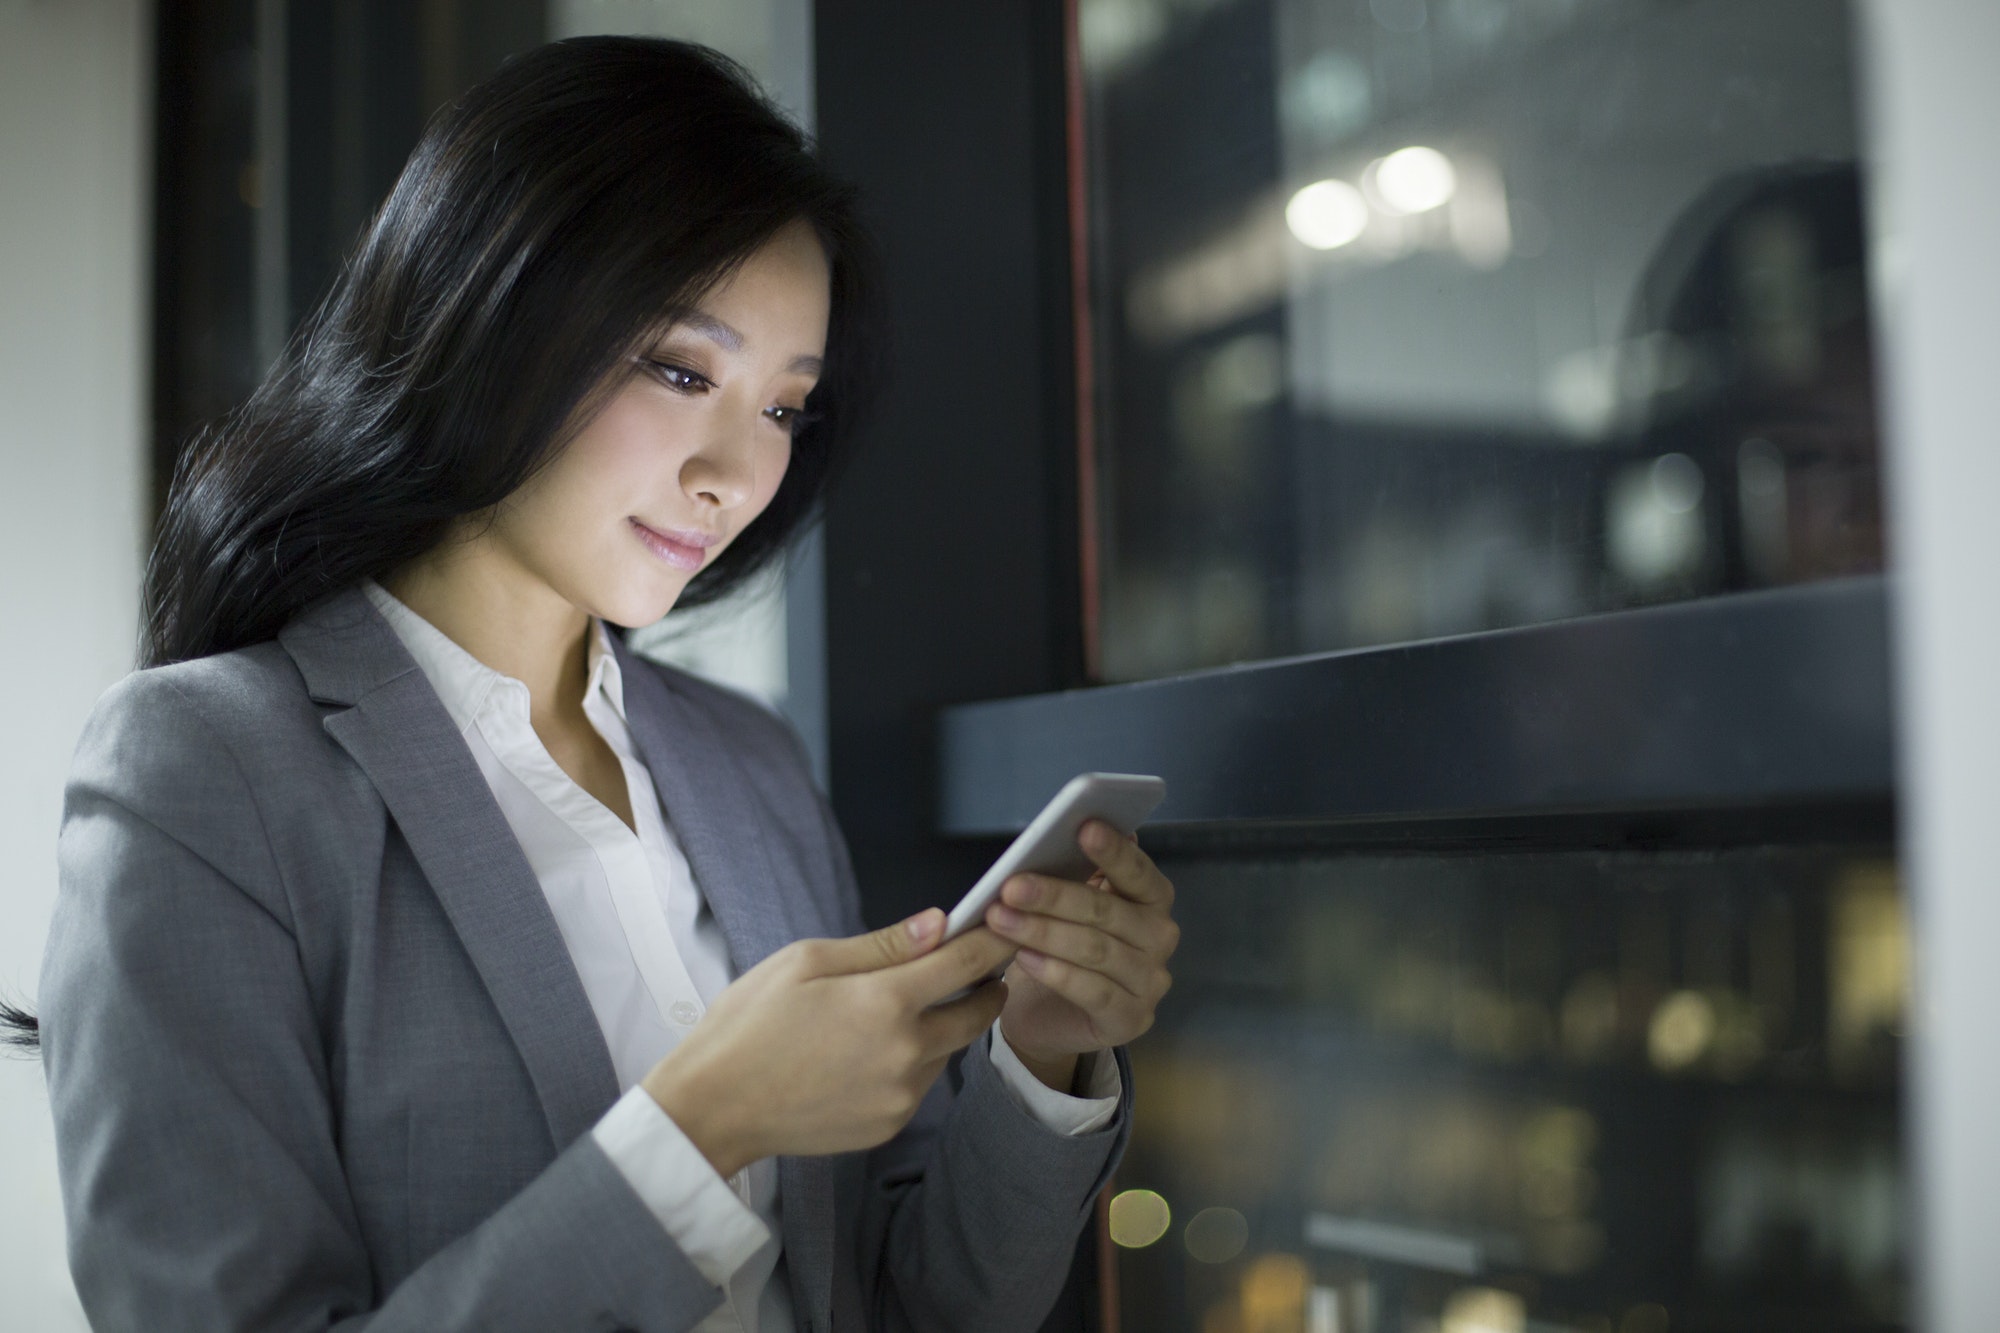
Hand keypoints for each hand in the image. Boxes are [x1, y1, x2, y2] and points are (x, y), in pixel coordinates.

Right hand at [641, 909, 1016, 1177]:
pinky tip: (874, 1050)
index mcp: (886, 1002)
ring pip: (946, 1050)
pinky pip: (919, 1084)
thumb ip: (881, 945)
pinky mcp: (889, 1125)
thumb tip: (938, 924)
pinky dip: (913, 1062)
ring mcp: (901, 1095)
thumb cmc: (750, 1023)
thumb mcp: (806, 961)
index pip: (967, 962)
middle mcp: (906, 1053)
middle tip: (982, 970)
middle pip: (976, 1013)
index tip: (1008, 928)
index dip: (994, 940)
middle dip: (986, 987)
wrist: (714, 1106)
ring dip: (943, 1026)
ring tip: (907, 1009)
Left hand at [984, 821, 1178, 1091]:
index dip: (1113, 851)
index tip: (1082, 827)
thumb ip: (1072, 873)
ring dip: (1043, 932)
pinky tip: (1023, 958)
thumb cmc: (1059, 946)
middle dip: (1056, 896)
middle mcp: (1161, 937)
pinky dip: (1055, 972)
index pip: (1138, 871)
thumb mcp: (1064, 906)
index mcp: (1152, 898)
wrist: (1048, 1016)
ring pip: (1096, 950)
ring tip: (1001, 920)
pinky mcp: (1131, 1019)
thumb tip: (1064, 832)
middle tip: (1012, 886)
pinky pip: (1093, 991)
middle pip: (1108, 912)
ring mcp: (1150, 982)